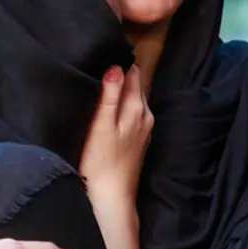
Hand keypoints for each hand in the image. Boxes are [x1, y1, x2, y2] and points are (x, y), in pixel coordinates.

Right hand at [79, 65, 153, 204]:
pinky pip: (132, 114)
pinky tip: (111, 109)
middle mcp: (146, 115)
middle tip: (103, 64)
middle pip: (136, 87)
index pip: (134, 74)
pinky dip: (123, 107)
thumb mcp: (102, 124)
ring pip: (134, 101)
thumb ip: (110, 94)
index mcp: (137, 108)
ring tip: (105, 83)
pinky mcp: (138, 141)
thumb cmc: (101, 160)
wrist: (112, 196)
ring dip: (123, 91)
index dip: (121, 63)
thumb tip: (116, 66)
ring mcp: (144, 129)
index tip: (107, 52)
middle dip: (123, 75)